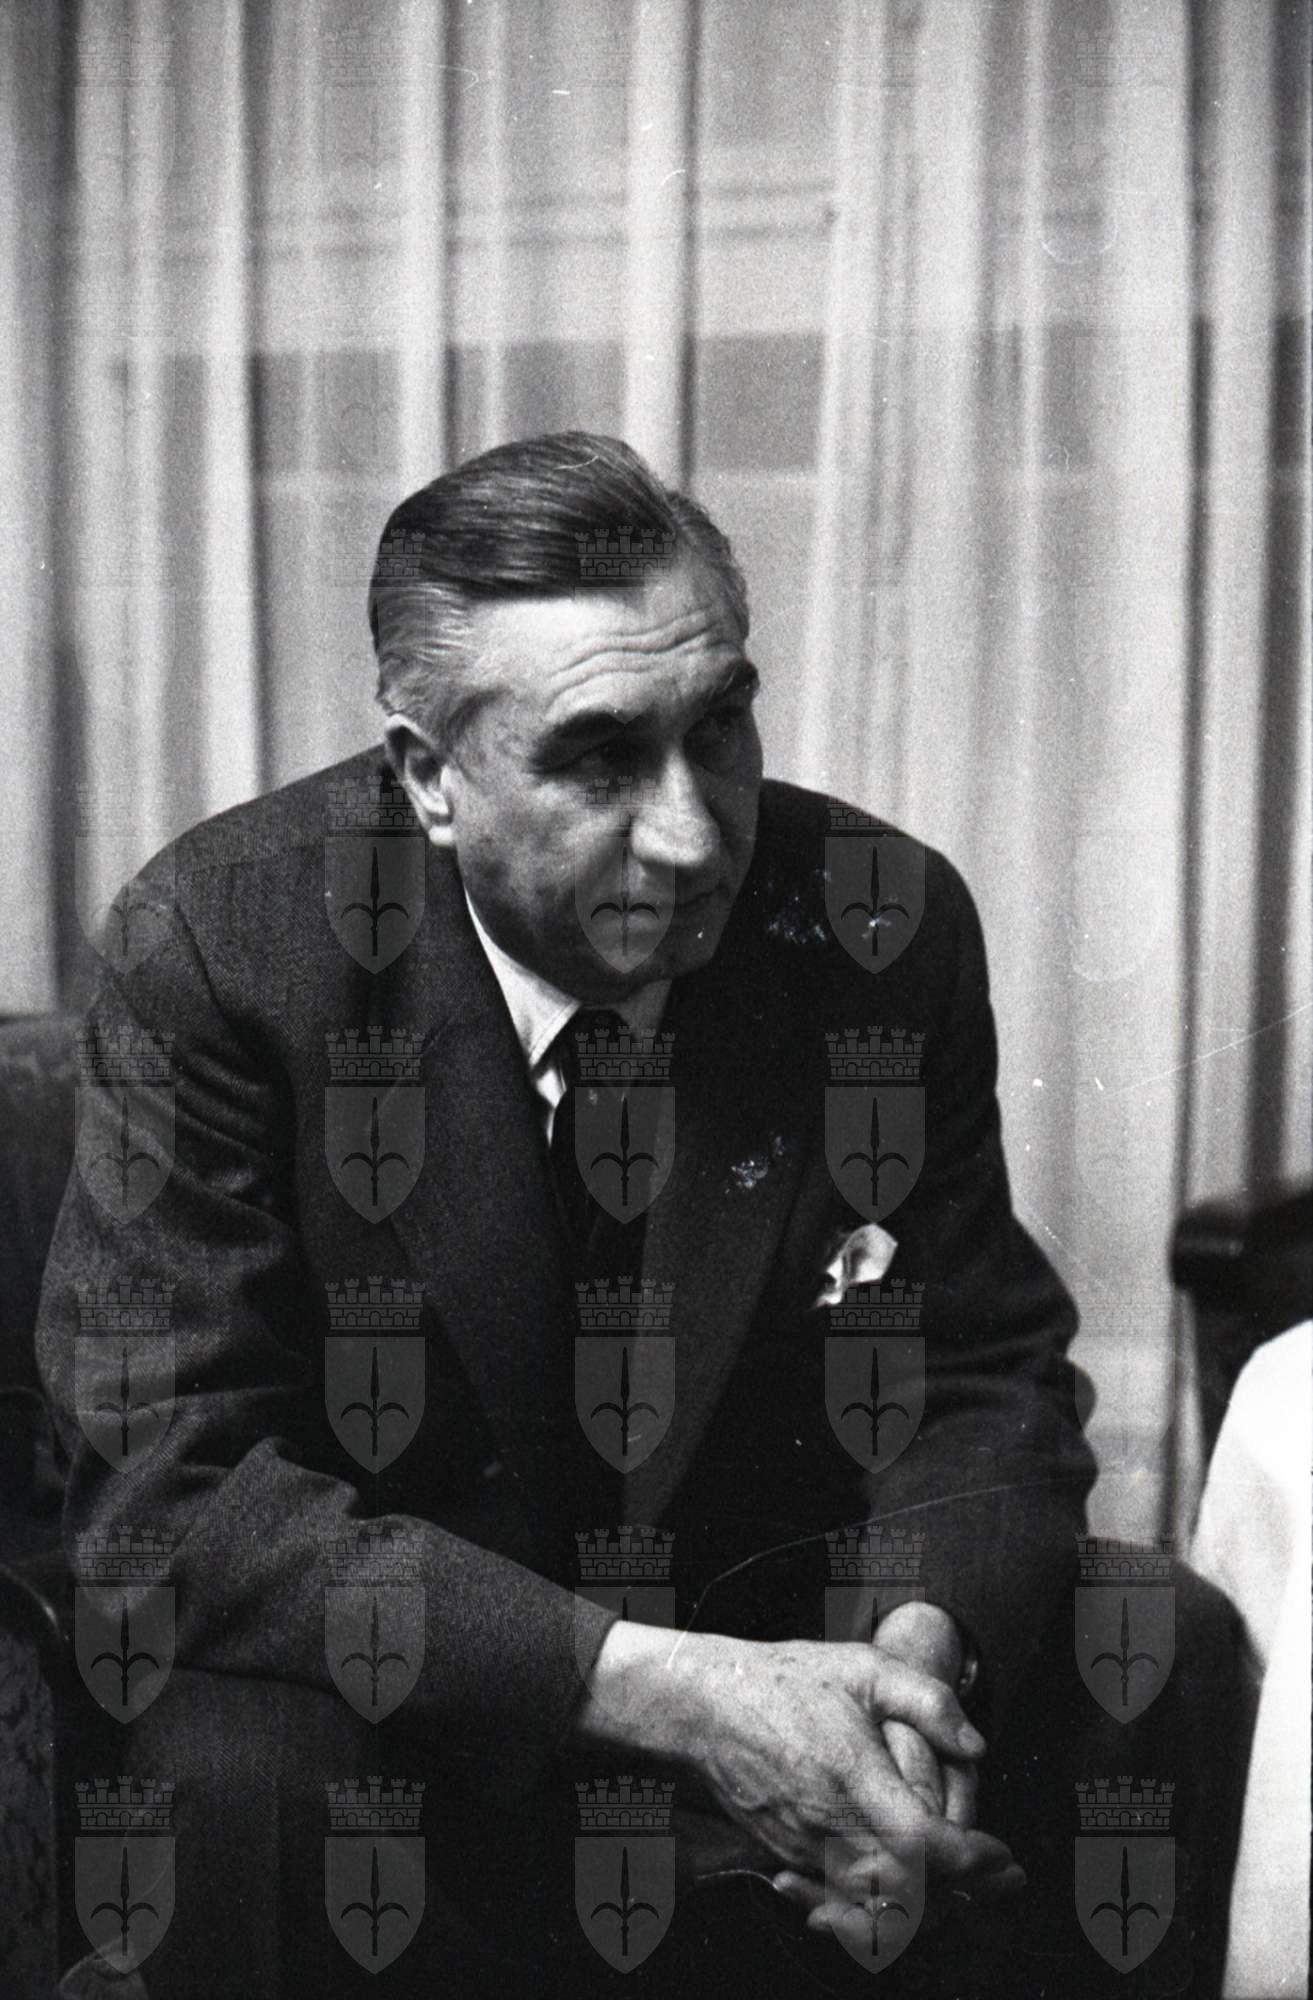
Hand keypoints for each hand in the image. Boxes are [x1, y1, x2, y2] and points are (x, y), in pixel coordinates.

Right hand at [573, 1621, 1020, 1913]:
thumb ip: (928, 1700)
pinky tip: (900, 1891)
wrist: (704, 1705)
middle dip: (963, 1894)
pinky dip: (877, 1906)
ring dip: (924, 1906)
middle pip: (909, 1894)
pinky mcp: (786, 1858)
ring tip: (963, 1888)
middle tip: (1000, 1880)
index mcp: (853, 1779)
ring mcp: (805, 1851)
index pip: (925, 1846)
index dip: (972, 1861)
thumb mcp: (863, 1667)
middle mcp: (829, 1827)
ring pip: (875, 1906)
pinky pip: (839, 1901)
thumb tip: (976, 1746)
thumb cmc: (784, 1683)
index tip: (1003, 1857)